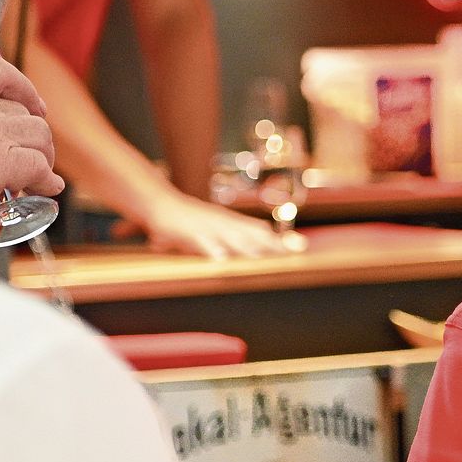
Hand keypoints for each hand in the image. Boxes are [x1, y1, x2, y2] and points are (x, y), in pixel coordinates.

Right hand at [0, 54, 64, 240]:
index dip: (22, 88)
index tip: (34, 106)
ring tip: (34, 177)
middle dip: (32, 135)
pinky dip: (45, 179)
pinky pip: (37, 164)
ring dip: (42, 155)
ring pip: (37, 133)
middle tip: (31, 157)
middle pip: (20, 109)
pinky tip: (41, 190)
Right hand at [128, 192, 293, 258]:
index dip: (279, 240)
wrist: (160, 202)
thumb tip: (267, 232)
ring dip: (244, 247)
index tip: (301, 248)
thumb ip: (242, 229)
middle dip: (270, 244)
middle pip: (250, 234)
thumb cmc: (192, 217)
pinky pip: (199, 241)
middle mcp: (223, 223)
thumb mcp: (220, 222)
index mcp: (231, 222)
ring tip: (260, 256)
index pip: (261, 231)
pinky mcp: (186, 231)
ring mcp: (206, 226)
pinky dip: (210, 248)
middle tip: (291, 252)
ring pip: (228, 237)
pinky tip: (220, 259)